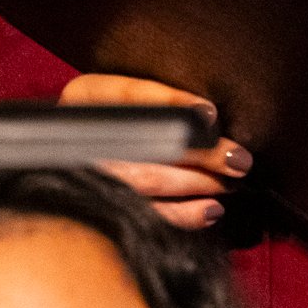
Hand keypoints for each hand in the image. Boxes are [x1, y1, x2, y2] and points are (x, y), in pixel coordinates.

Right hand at [58, 75, 248, 229]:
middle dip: (199, 152)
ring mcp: (89, 172)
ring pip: (149, 179)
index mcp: (85, 95)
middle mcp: (79, 133)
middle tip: (237, 157)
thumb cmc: (112, 122)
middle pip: (144, 142)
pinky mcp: (104, 204)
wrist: (70, 161)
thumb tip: (208, 114)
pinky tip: (212, 209)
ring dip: (198, 182)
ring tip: (231, 181)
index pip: (128, 93)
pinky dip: (185, 214)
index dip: (170, 101)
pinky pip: (148, 213)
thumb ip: (153, 98)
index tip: (209, 112)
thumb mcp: (120, 97)